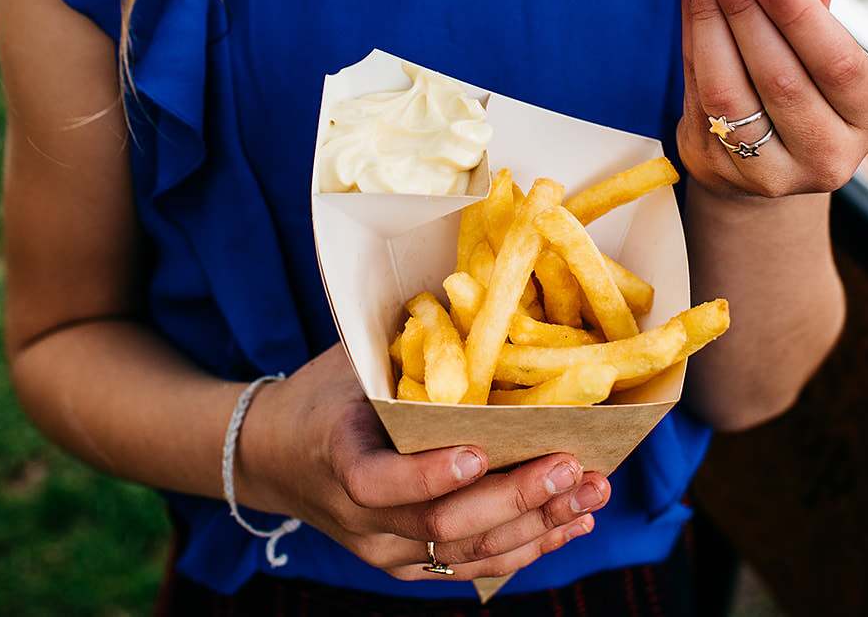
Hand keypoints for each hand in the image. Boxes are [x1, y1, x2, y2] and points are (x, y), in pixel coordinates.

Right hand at [237, 345, 609, 581]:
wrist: (275, 458)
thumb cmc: (323, 396)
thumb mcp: (349, 364)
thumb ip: (406, 351)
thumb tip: (481, 300)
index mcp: (338, 459)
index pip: (379, 484)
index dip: (430, 476)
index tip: (480, 454)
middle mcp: (360, 521)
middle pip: (442, 527)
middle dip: (515, 498)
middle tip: (570, 466)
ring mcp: (386, 552)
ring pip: (468, 554)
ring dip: (538, 525)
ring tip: (592, 492)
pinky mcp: (410, 566)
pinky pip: (474, 566)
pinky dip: (529, 546)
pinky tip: (573, 523)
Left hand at [677, 0, 867, 199]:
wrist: (767, 158)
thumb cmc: (802, 86)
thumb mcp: (821, 49)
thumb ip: (815, 10)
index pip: (839, 65)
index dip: (799, 15)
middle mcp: (828, 154)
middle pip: (781, 79)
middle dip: (746, 8)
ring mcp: (772, 173)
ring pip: (731, 92)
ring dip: (710, 21)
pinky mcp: (721, 170)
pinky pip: (699, 99)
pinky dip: (692, 42)